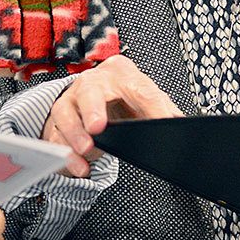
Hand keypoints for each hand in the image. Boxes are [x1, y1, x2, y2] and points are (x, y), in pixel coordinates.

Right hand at [42, 55, 182, 177]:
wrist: (98, 97)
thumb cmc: (125, 99)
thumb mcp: (148, 101)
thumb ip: (165, 112)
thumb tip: (184, 128)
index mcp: (122, 73)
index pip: (141, 89)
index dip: (153, 107)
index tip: (164, 123)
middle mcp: (93, 82)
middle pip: (89, 91)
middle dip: (92, 109)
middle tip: (97, 128)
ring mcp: (71, 99)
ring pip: (65, 112)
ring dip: (74, 134)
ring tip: (86, 151)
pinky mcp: (58, 119)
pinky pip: (55, 135)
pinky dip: (65, 152)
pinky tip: (78, 166)